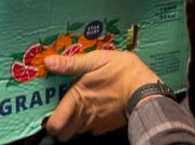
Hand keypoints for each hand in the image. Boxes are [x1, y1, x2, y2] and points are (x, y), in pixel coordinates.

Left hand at [44, 51, 159, 140]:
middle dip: (60, 125)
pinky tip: (97, 109)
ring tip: (81, 106)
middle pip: (63, 134)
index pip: (54, 125)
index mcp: (76, 99)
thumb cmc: (121, 71)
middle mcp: (84, 116)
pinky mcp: (107, 127)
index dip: (49, 121)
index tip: (49, 111)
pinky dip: (90, 123)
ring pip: (77, 131)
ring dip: (75, 123)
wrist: (145, 88)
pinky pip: (92, 130)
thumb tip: (48, 62)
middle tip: (63, 110)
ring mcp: (96, 124)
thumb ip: (71, 64)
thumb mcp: (96, 59)